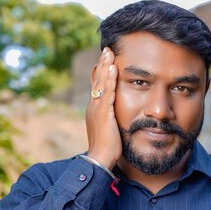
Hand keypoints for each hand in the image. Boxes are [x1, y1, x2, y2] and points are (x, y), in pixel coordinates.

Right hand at [85, 47, 120, 168]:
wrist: (100, 159)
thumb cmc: (107, 148)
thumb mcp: (110, 129)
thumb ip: (112, 119)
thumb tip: (117, 116)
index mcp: (95, 109)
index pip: (98, 86)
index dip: (101, 72)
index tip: (106, 60)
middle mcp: (93, 106)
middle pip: (97, 80)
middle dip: (102, 64)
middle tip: (107, 50)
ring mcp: (97, 109)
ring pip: (100, 83)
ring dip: (105, 67)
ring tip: (108, 53)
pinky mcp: (103, 113)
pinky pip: (107, 93)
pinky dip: (110, 80)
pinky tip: (113, 69)